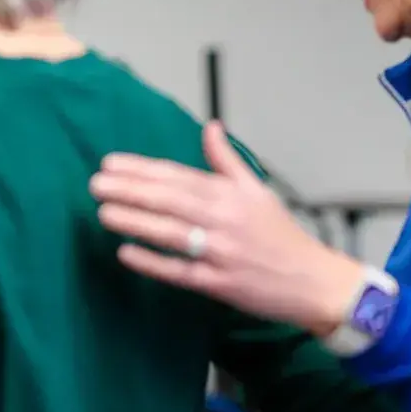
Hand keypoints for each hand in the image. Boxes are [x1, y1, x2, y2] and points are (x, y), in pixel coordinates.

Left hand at [89, 121, 366, 335]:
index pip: (178, 176)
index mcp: (231, 194)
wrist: (314, 281)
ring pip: (171, 233)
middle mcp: (225, 219)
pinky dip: (153, 262)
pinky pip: (180, 272)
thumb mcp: (258, 190)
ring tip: (103, 211)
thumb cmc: (281, 235)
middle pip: (170, 200)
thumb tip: (210, 127)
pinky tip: (126, 252)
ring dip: (135, 221)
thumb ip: (227, 160)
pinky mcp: (221, 284)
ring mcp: (222, 252)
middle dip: (130, 189)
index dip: (142, 168)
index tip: (110, 163)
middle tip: (96, 183)